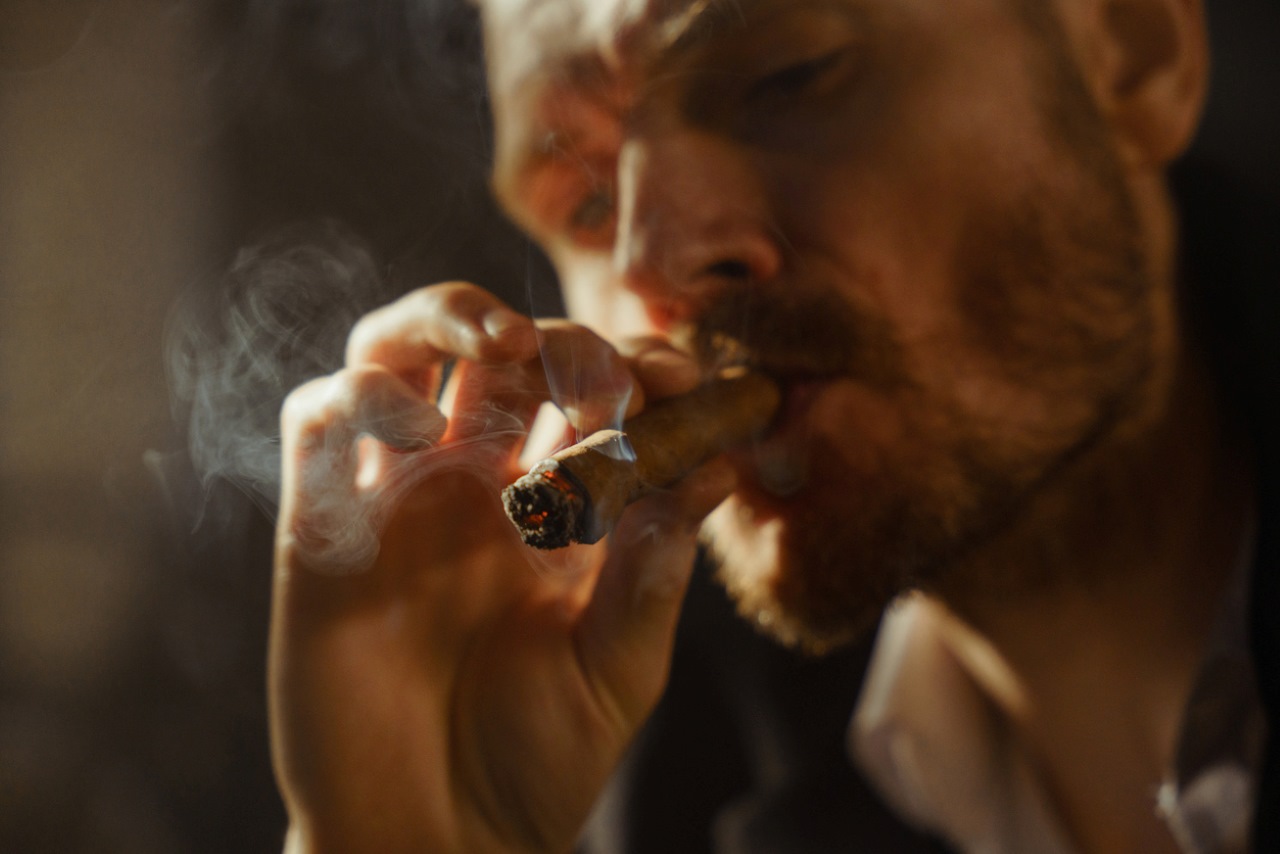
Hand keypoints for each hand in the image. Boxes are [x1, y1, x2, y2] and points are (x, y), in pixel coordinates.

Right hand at [269, 283, 735, 852]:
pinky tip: (416, 428)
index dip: (634, 368)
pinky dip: (360, 395)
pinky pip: (318, 417)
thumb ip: (656, 566)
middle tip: (603, 374)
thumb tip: (717, 469)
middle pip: (499, 352)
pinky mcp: (320, 523)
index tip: (684, 378)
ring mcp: (395, 497)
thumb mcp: (619, 664)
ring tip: (503, 339)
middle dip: (557, 338)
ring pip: (396, 350)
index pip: (589, 396)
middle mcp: (473, 486)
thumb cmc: (536, 761)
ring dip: (445, 316)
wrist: (436, 837)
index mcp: (552, 508)